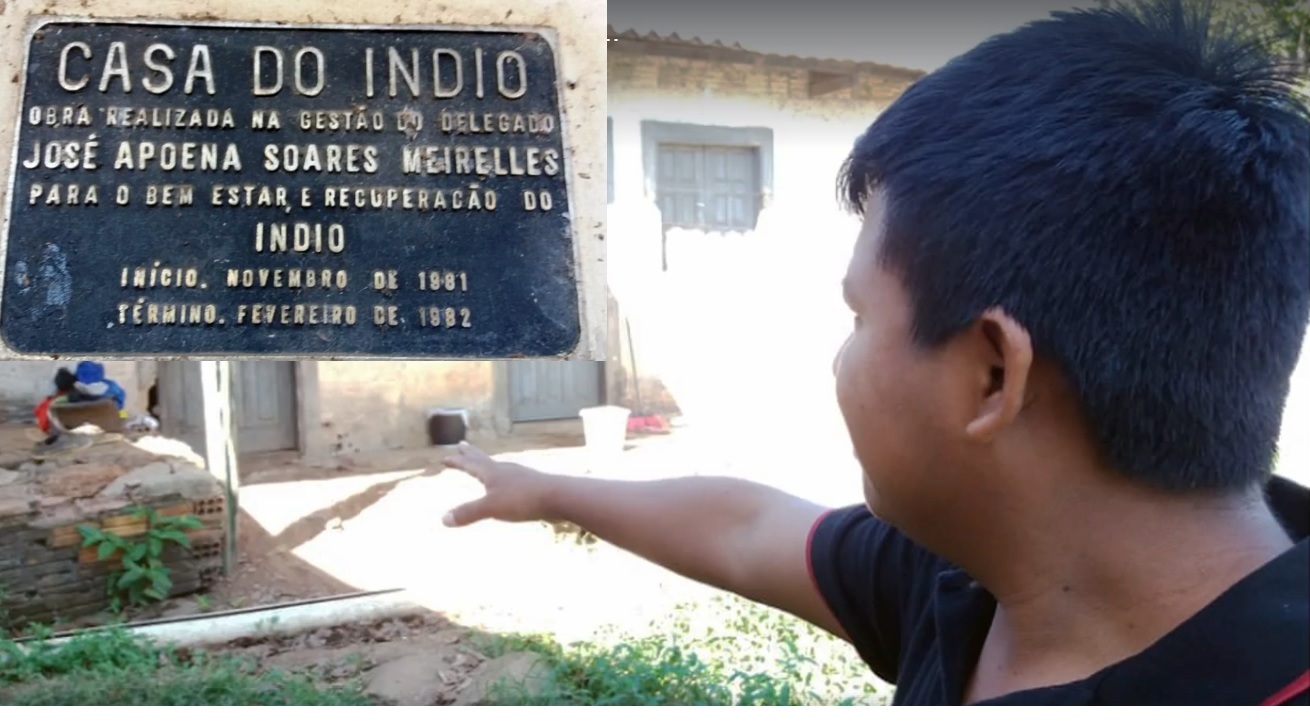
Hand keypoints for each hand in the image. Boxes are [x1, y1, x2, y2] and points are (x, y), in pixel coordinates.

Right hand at [440, 441, 560, 526]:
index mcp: (492, 472)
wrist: (559, 496)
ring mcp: (519, 475)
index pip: (470, 464)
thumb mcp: (492, 508)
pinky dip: (503, 476)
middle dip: (471, 453)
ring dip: (487, 463)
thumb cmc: (523, 499)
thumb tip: (443, 519)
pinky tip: (510, 482)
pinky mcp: (531, 484)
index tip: (445, 457)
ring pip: (499, 466)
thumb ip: (468, 513)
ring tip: (484, 463)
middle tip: (462, 444)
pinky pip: (511, 477)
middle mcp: (505, 470)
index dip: (457, 462)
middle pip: (483, 459)